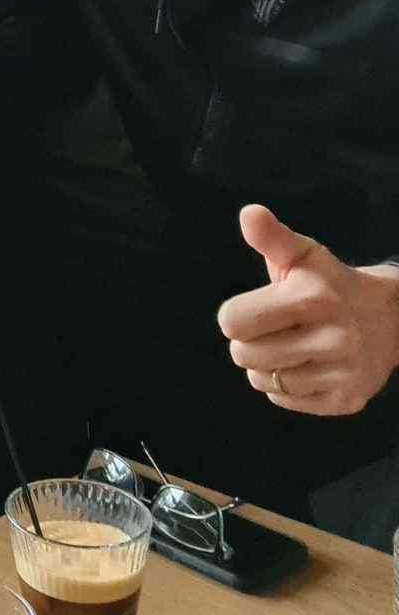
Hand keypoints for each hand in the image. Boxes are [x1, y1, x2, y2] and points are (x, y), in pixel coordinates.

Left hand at [216, 204, 398, 416]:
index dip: (237, 315)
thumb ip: (271, 237)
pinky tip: (307, 364)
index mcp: (312, 298)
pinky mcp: (346, 400)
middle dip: (250, 341)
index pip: (231, 322)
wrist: (392, 319)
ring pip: (261, 380)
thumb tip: (250, 214)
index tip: (259, 307)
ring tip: (292, 345)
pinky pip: (284, 399)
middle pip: (242, 355)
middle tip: (275, 328)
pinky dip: (287, 386)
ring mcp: (342, 373)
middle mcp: (332, 338)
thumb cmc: (330, 283)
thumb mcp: (303, 255)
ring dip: (266, 365)